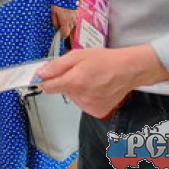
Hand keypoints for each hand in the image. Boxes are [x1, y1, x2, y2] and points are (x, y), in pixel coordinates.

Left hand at [37, 45, 168, 118]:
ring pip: (73, 97)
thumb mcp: (77, 55)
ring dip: (78, 89)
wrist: (128, 70)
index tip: (48, 75)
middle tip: (81, 71)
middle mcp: (80, 97)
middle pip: (62, 91)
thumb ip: (56, 65)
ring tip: (92, 79)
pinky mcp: (97, 112)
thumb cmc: (104, 60)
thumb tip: (40, 73)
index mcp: (74, 82)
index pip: (47, 87)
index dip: (46, 80)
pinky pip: (84, 104)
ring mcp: (89, 106)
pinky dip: (87, 97)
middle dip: (67, 81)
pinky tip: (97, 88)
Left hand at [50, 5, 76, 38]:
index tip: (60, 36)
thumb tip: (56, 27)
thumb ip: (54, 21)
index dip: (62, 36)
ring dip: (69, 25)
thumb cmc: (58, 2)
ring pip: (73, 26)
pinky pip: (76, 20)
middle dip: (66, 31)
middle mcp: (72, 21)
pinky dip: (73, 20)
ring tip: (65, 20)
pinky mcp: (79, 13)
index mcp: (65, 21)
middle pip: (70, 31)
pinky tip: (69, 17)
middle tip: (62, 28)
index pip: (65, 34)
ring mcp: (76, 17)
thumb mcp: (53, 11)